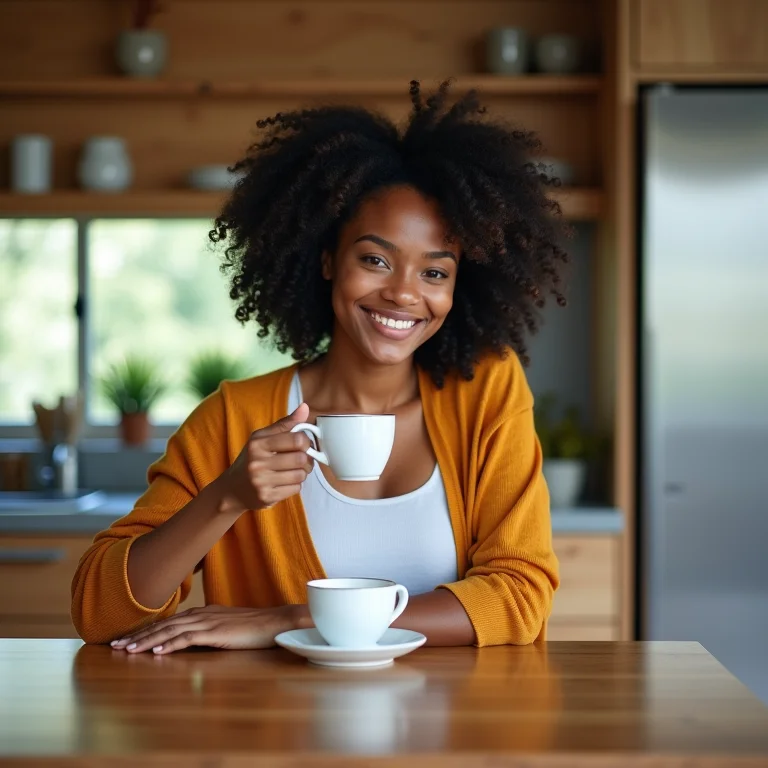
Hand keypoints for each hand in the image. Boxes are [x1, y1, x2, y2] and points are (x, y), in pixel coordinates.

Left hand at [110, 604, 304, 654]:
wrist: (275, 622)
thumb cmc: (253, 627)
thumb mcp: (225, 626)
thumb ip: (207, 630)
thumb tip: (190, 638)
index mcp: (202, 612)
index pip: (168, 621)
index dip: (146, 630)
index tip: (126, 639)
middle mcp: (200, 614)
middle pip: (163, 624)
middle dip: (137, 635)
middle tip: (114, 645)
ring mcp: (207, 622)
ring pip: (170, 631)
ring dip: (146, 641)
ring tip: (126, 650)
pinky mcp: (215, 633)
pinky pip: (188, 639)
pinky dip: (170, 644)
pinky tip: (156, 651)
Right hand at [216, 403, 313, 513]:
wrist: (232, 489)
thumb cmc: (252, 459)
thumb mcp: (262, 438)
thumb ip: (285, 424)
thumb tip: (305, 407)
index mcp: (258, 443)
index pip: (296, 439)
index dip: (306, 441)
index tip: (302, 444)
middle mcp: (257, 462)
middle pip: (301, 458)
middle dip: (306, 460)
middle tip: (301, 460)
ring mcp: (261, 481)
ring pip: (300, 475)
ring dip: (301, 473)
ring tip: (292, 471)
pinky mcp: (266, 497)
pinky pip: (295, 489)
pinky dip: (295, 485)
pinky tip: (285, 482)